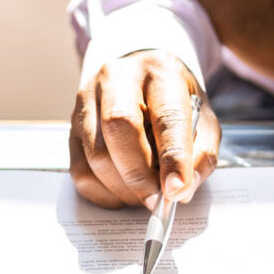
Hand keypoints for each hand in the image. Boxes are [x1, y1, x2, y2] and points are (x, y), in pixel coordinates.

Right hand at [70, 50, 219, 208]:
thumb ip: (201, 154)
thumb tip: (181, 191)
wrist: (140, 78)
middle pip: (119, 127)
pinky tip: (122, 192)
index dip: (172, 157)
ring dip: (121, 187)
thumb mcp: (203, 120)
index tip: (176, 190)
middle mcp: (117, 78)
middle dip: (138, 175)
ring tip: (143, 195)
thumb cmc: (174, 103)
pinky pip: (79, 170)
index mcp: (160, 71)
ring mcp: (87, 101)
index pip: (166, 116)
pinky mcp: (71, 126)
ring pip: (96, 154)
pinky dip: (102, 192)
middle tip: (156, 201)